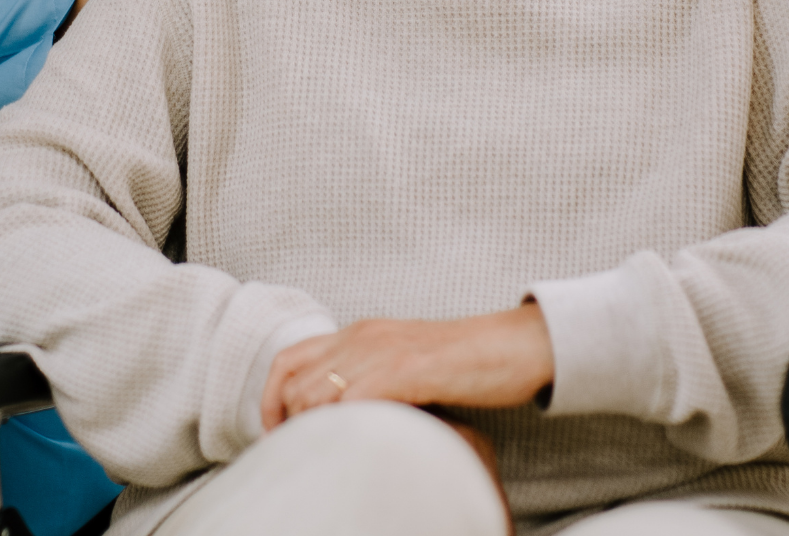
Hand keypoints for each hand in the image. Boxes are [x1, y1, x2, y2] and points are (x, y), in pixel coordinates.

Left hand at [260, 305, 553, 430]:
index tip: (278, 435)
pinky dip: (347, 425)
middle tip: (303, 454)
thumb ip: (373, 379)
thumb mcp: (406, 364)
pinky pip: (355, 400)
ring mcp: (383, 350)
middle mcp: (363, 336)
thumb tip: (343, 416)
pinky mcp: (407, 368)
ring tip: (331, 455)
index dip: (271, 401)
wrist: (517, 344)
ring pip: (315, 394)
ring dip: (314, 430)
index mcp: (359, 333)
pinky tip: (360, 443)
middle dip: (288, 424)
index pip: (288, 361)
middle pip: (294, 383)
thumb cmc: (468, 365)